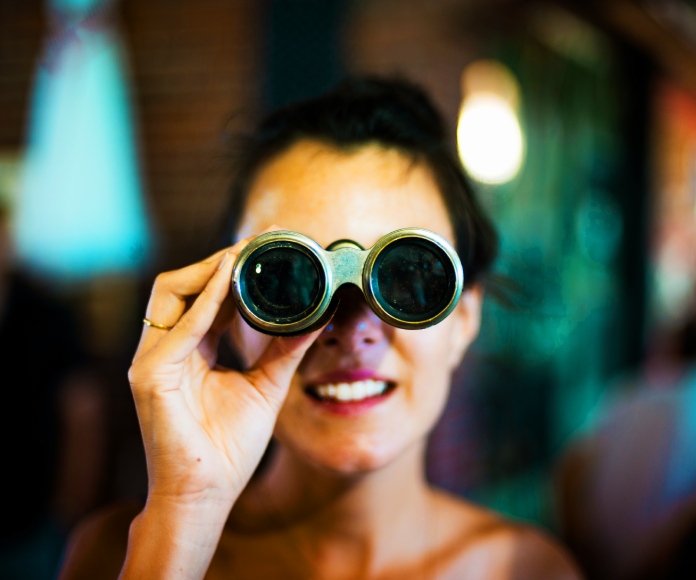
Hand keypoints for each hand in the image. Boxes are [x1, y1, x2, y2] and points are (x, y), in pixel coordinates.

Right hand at [128, 232, 321, 511]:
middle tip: (259, 242)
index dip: (232, 271)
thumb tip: (318, 315)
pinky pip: (180, 327)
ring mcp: (152, 361)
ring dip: (209, 269)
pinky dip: (206, 300)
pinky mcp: (150, 375)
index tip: (266, 249)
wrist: (205, 495)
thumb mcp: (265, 386)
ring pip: (170, 293)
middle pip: (182, 286)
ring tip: (245, 253)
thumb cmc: (228, 447)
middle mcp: (165, 350)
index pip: (205, 297)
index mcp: (190, 352)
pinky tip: (231, 279)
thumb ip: (285, 350)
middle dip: (219, 260)